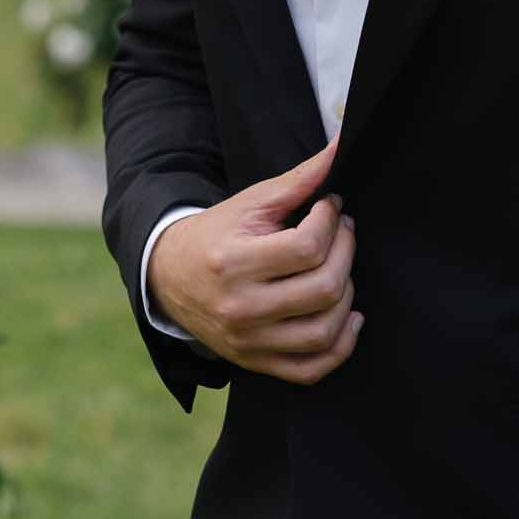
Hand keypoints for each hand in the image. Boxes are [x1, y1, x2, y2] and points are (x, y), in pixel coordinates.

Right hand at [147, 135, 361, 384]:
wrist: (171, 276)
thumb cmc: (218, 234)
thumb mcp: (251, 202)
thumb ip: (299, 179)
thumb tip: (340, 148)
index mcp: (234, 262)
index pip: (307, 248)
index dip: (331, 222)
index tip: (331, 207)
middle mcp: (241, 308)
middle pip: (323, 289)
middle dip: (346, 252)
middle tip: (342, 232)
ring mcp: (249, 341)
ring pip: (324, 331)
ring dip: (347, 295)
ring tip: (340, 268)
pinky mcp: (256, 362)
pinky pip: (312, 370)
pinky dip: (341, 346)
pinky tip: (348, 315)